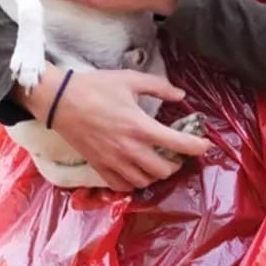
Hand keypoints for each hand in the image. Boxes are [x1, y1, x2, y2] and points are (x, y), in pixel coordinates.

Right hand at [17, 65, 211, 191]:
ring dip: (156, 174)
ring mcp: (113, 161)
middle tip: (176, 152)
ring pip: (145, 182)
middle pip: (164, 170)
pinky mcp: (99, 167)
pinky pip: (122, 186)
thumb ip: (158, 87)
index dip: (197, 147)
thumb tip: (180, 95)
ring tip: (156, 161)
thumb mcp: (129, 79)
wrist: (59, 100)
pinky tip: (135, 170)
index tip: (206, 145)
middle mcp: (129, 149)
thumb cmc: (95, 87)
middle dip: (176, 163)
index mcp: (140, 126)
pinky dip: (134, 182)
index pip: (178, 144)